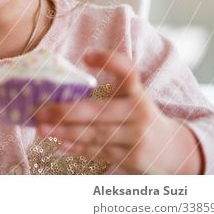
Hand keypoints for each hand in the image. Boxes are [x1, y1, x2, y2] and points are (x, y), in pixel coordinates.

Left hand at [33, 51, 203, 173]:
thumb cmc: (139, 119)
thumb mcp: (131, 100)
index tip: (87, 56)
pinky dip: (78, 148)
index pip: (127, 71)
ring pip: (94, 134)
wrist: (174, 151)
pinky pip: (99, 152)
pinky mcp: (133, 157)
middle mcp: (138, 112)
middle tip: (40, 110)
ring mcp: (136, 136)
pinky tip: (60, 144)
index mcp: (136, 92)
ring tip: (42, 128)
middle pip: (98, 111)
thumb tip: (59, 94)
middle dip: (65, 112)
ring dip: (64, 131)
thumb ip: (106, 95)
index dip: (109, 61)